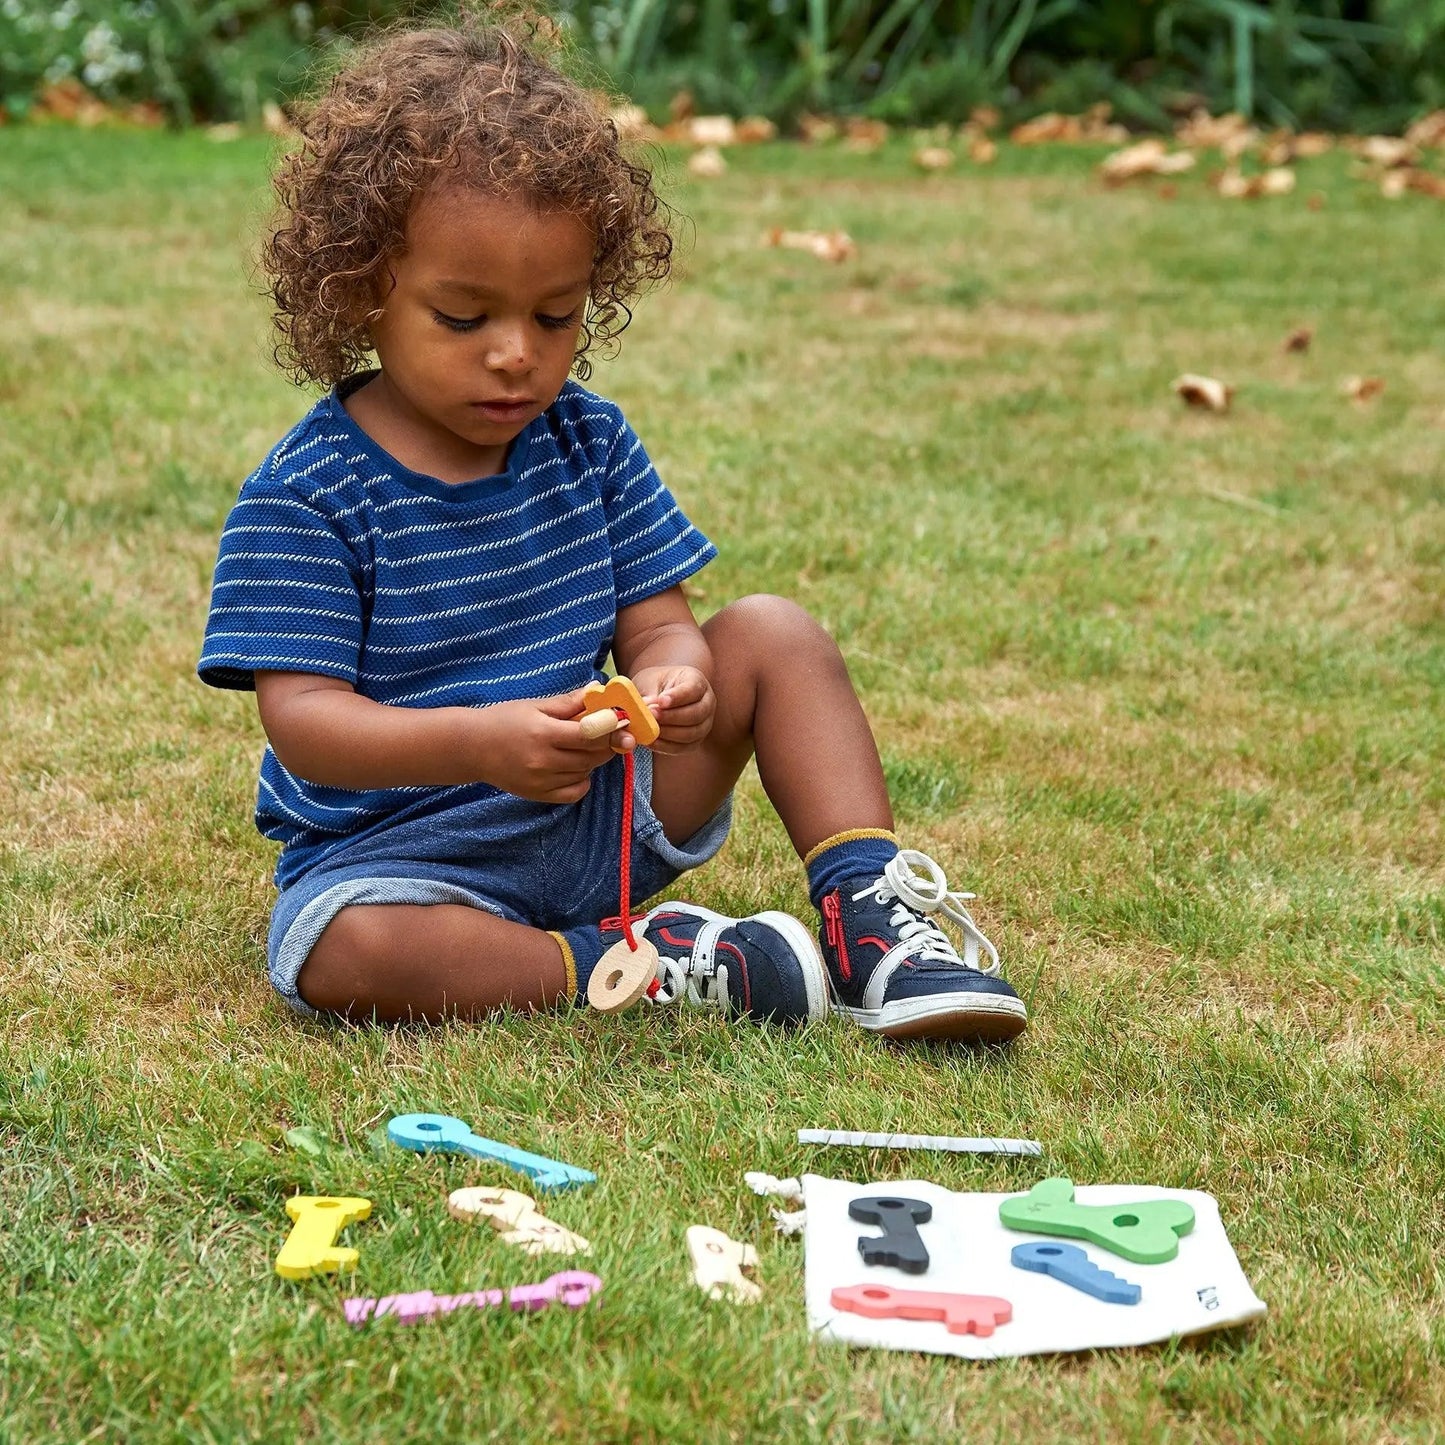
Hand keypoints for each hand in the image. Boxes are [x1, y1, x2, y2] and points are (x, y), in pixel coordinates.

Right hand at [478, 689, 621, 802]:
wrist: (472, 748)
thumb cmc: (504, 720)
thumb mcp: (535, 706)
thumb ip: (569, 702)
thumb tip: (598, 690)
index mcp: (543, 733)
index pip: (588, 733)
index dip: (610, 726)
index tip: (621, 720)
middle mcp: (543, 761)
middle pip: (592, 756)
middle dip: (606, 744)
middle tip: (608, 732)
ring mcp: (541, 781)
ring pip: (585, 773)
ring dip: (594, 760)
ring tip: (584, 747)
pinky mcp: (539, 795)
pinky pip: (574, 792)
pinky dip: (582, 780)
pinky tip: (576, 767)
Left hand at [628, 665, 715, 754]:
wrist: (657, 696)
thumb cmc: (655, 684)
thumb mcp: (650, 681)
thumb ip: (649, 694)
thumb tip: (645, 707)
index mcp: (697, 681)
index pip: (693, 689)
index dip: (678, 697)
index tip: (661, 701)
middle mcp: (707, 702)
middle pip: (697, 714)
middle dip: (672, 717)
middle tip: (652, 715)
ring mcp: (704, 723)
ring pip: (692, 733)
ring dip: (669, 733)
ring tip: (650, 729)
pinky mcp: (695, 741)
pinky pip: (684, 747)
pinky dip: (666, 746)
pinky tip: (651, 741)